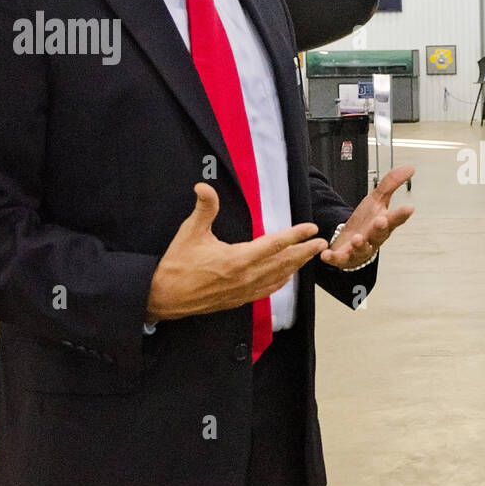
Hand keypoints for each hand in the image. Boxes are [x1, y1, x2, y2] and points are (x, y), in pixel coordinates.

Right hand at [146, 183, 326, 320]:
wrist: (163, 297)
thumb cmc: (176, 264)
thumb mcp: (190, 232)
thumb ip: (204, 208)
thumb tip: (204, 186)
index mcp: (238, 259)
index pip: (275, 244)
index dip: (295, 235)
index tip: (311, 228)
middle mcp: (246, 276)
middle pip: (284, 262)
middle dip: (305, 251)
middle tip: (321, 242)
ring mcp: (245, 290)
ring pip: (279, 277)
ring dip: (296, 266)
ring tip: (310, 256)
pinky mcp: (240, 300)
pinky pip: (268, 290)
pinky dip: (281, 281)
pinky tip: (287, 276)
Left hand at [320, 164, 414, 268]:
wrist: (350, 243)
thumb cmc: (366, 223)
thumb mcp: (377, 200)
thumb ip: (391, 184)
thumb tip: (409, 168)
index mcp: (384, 224)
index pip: (395, 218)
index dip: (402, 214)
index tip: (409, 208)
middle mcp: (374, 238)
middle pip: (380, 234)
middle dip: (381, 228)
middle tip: (381, 220)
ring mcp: (360, 249)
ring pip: (362, 248)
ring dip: (360, 244)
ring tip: (357, 238)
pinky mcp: (344, 257)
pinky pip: (339, 259)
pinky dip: (333, 257)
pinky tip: (326, 254)